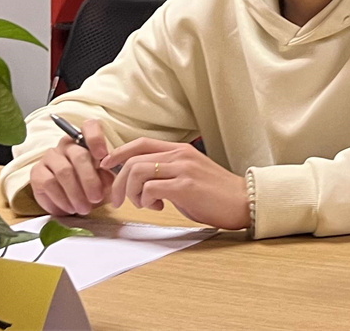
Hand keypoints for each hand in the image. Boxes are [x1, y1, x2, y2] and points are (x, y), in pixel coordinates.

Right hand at [30, 118, 114, 215]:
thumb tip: (110, 175)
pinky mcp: (36, 172)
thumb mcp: (103, 177)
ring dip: (76, 193)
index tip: (102, 156)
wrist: (70, 198)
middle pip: (79, 155)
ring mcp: (50, 157)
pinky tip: (69, 208)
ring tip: (85, 208)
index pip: (89, 126)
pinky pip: (48, 183)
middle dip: (90, 179)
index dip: (96, 139)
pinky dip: (61, 199)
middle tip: (97, 198)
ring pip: (64, 171)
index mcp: (85, 138)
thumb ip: (108, 173)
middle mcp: (66, 144)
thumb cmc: (91, 182)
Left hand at [100, 138, 248, 229]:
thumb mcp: (188, 175)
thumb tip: (140, 181)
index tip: (106, 166)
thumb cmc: (215, 193)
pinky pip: (150, 189)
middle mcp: (180, 155)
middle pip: (133, 160)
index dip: (118, 153)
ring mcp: (183, 169)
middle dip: (118, 183)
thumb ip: (167, 173)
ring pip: (137, 172)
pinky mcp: (186, 186)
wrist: (243, 201)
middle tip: (119, 201)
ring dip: (131, 193)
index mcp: (180, 150)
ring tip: (144, 204)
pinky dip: (146, 200)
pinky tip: (157, 207)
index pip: (141, 143)